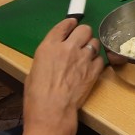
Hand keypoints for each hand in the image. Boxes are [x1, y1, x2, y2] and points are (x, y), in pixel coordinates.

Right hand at [22, 19, 103, 134]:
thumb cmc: (36, 95)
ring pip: (95, 42)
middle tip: (81, 42)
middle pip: (84, 29)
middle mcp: (68, 48)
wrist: (52, 111)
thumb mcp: (35, 70)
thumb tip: (54, 57)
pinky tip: (91, 68)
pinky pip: (100, 59)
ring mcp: (83, 58)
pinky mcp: (94, 71)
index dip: (70, 24)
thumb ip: (47, 57)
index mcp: (49, 46)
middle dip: (83, 34)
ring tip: (87, 55)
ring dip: (91, 47)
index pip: (64, 25)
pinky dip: (97, 62)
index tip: (72, 25)